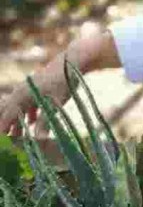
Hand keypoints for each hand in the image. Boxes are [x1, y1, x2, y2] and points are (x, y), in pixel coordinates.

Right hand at [0, 21, 117, 136]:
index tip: (4, 145)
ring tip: (18, 137)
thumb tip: (39, 140)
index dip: (3, 131)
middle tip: (9, 141)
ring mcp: (28, 88)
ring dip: (16, 121)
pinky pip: (26, 101)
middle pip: (7, 112)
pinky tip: (33, 121)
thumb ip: (45, 122)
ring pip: (16, 107)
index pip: (6, 118)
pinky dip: (26, 113)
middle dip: (6, 126)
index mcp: (21, 96)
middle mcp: (21, 91)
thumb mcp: (55, 104)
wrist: (73, 61)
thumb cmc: (63, 82)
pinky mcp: (36, 86)